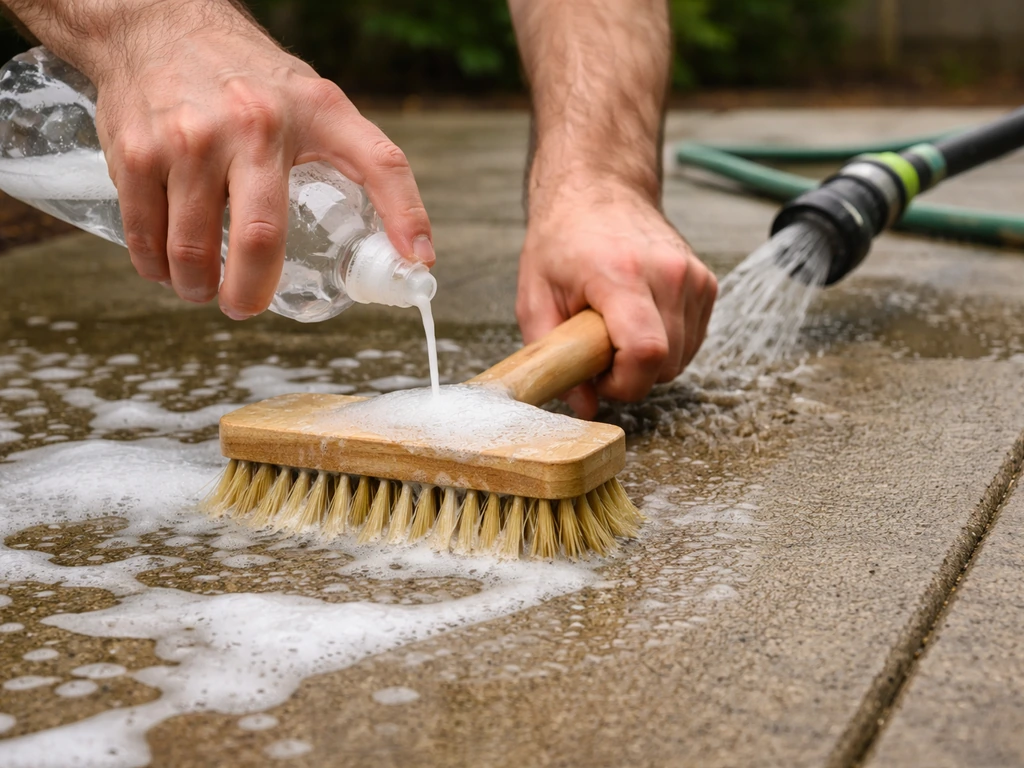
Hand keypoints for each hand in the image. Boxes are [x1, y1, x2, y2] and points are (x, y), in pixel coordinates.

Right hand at [83, 3, 432, 317]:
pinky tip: (167, 268)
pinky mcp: (135, 152)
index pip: (379, 163)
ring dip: (196, 287)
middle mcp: (249, 125)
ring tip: (203, 287)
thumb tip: (415, 250)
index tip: (416, 266)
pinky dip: (156, 268)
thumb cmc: (255, 82)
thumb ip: (372, 166)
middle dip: (249, 293)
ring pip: (191, 249)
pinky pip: (146, 236)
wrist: (159, 27)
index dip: (406, 216)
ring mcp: (186, 140)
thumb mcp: (322, 107)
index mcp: (310, 115)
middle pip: (258, 239)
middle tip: (245, 306)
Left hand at [516, 180, 716, 418]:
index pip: (646, 352)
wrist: (599, 189)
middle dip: (630, 375)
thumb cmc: (562, 241)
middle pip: (666, 364)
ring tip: (615, 331)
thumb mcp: (535, 298)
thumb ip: (552, 356)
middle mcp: (669, 274)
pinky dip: (666, 345)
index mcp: (622, 274)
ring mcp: (693, 277)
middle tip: (598, 351)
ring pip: (682, 358)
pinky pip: (692, 341)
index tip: (598, 375)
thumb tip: (583, 407)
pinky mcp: (706, 283)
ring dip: (648, 361)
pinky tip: (638, 320)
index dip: (622, 383)